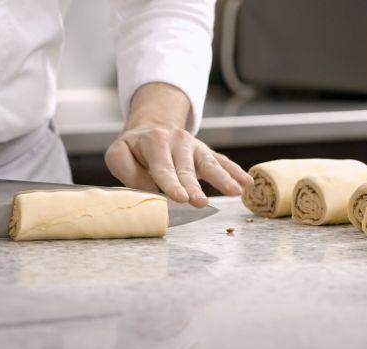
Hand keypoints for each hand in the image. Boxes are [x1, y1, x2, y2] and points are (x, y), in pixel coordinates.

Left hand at [105, 125, 252, 207]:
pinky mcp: (205, 152)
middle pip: (187, 169)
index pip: (163, 168)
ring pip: (210, 164)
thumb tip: (150, 191)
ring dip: (222, 179)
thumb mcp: (119, 155)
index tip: (180, 198)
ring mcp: (195, 146)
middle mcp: (177, 141)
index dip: (171, 184)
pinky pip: (223, 161)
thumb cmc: (133, 149)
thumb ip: (129, 172)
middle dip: (194, 187)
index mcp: (154, 142)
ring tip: (235, 192)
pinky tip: (247, 182)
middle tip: (200, 203)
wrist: (150, 128)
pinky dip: (236, 171)